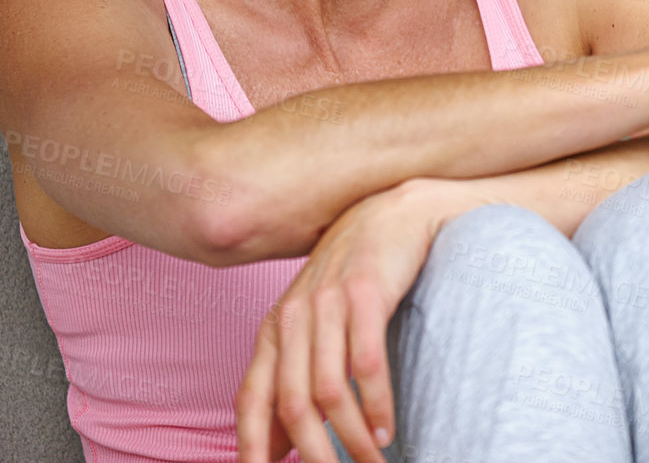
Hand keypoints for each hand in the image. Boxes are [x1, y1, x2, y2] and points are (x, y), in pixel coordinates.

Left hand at [235, 177, 475, 462]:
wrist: (396, 212)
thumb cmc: (357, 273)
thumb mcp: (316, 323)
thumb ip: (293, 376)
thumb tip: (274, 446)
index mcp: (275, 328)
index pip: (252, 399)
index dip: (251, 447)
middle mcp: (294, 316)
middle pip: (290, 404)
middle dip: (313, 454)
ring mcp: (329, 303)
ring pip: (328, 390)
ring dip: (351, 438)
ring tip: (371, 462)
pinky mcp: (366, 293)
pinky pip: (366, 363)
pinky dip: (376, 404)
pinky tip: (387, 429)